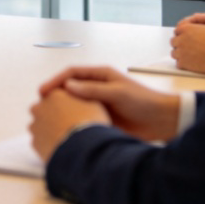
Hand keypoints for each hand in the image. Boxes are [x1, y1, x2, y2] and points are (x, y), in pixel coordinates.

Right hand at [39, 66, 180, 141]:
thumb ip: (93, 89)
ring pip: (75, 104)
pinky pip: (84, 118)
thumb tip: (67, 86)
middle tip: (41, 106)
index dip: (56, 81)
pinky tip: (66, 129)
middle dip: (55, 95)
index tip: (44, 91)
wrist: (163, 121)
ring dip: (63, 110)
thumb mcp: (117, 93)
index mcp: (101, 75)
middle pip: (70, 88)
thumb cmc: (144, 101)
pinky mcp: (103, 118)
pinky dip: (74, 122)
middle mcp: (98, 87)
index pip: (71, 73)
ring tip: (48, 119)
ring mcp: (99, 103)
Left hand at [170, 12, 204, 74]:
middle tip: (188, 47)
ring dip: (180, 54)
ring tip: (188, 56)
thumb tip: (194, 26)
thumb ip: (198, 25)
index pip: (177, 31)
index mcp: (186, 28)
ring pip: (174, 53)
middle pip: (174, 41)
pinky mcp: (184, 63)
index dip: (182, 35)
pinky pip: (178, 63)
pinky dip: (183, 63)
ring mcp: (181, 51)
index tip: (186, 38)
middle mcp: (181, 39)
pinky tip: (190, 63)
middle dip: (180, 44)